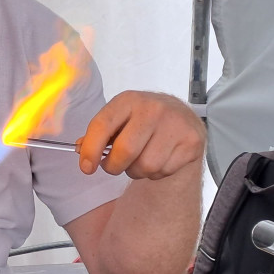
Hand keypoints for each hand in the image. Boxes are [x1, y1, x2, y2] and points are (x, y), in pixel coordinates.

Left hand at [78, 91, 204, 180]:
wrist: (182, 117)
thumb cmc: (143, 120)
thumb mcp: (120, 118)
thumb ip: (99, 134)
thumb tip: (82, 151)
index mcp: (128, 100)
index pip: (103, 125)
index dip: (91, 149)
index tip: (86, 167)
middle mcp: (153, 108)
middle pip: (125, 150)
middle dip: (114, 166)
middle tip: (113, 166)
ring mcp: (175, 124)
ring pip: (145, 166)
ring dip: (137, 171)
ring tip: (140, 158)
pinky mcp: (191, 142)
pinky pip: (164, 171)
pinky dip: (156, 173)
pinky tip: (159, 158)